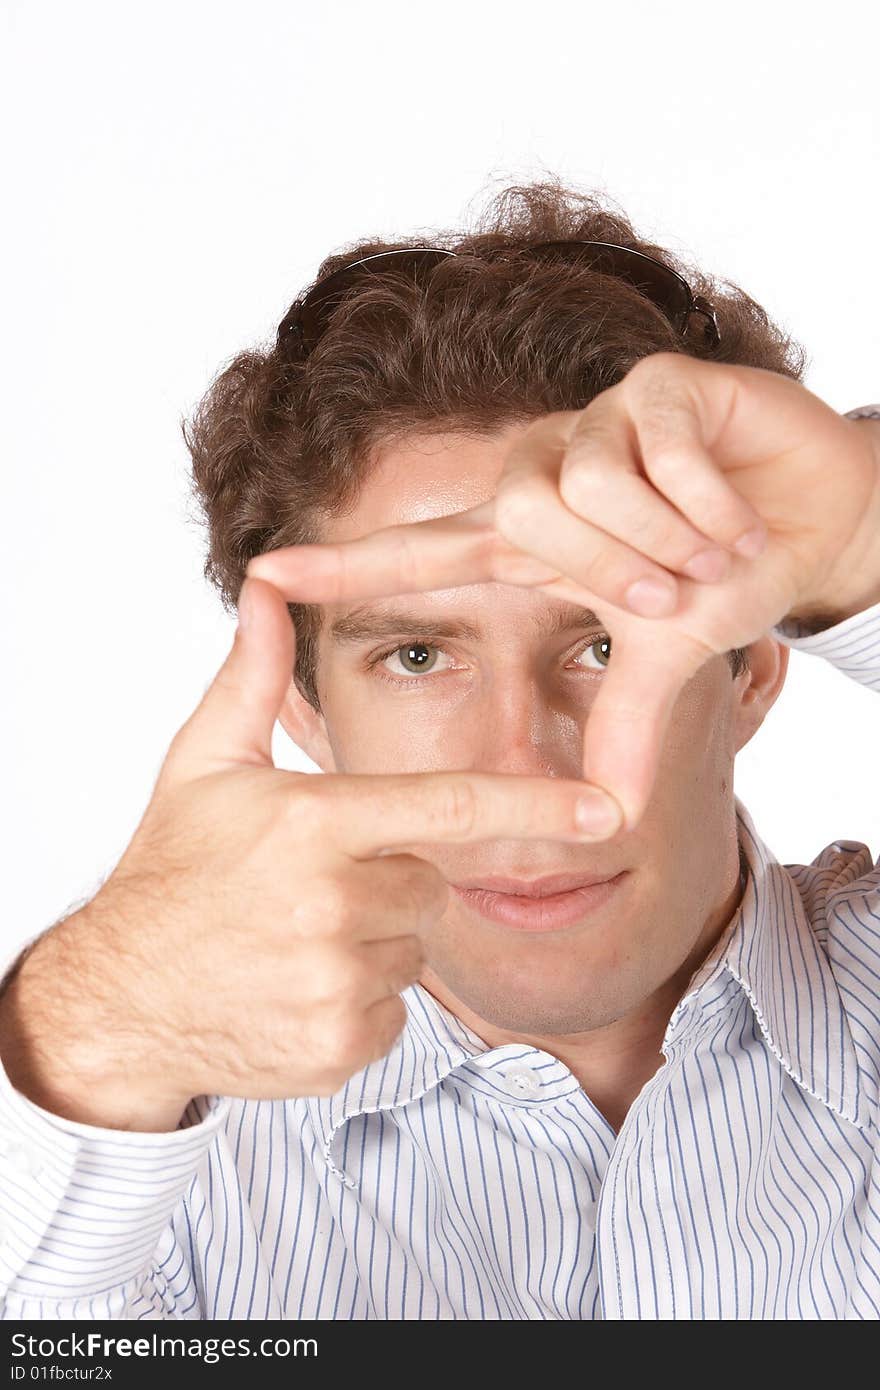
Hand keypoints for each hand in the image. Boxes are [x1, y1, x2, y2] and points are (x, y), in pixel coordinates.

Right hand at [0, 578, 611, 1129]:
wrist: (118, 999)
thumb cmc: (168, 871)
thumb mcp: (201, 765)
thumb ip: (252, 675)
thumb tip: (268, 587)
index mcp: (314, 823)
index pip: (449, 806)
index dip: (535, 804)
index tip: (607, 809)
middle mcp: (335, 905)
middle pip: (430, 881)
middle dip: (390, 876)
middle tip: (309, 883)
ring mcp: (339, 983)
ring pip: (413, 946)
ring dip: (373, 938)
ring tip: (292, 935)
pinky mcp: (341, 1045)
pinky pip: (394, 1010)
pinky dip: (360, 998)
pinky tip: (294, 984)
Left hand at [247, 353, 879, 836]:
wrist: (814, 516)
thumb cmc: (727, 572)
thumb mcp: (667, 654)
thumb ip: (625, 719)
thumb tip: (611, 813)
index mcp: (533, 540)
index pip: (424, 555)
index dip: (347, 569)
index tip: (261, 574)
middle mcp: (548, 473)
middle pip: (521, 518)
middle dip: (613, 570)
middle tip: (678, 588)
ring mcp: (597, 420)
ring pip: (587, 485)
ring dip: (667, 537)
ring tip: (715, 546)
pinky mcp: (656, 382)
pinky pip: (655, 449)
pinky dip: (710, 500)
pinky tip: (740, 512)